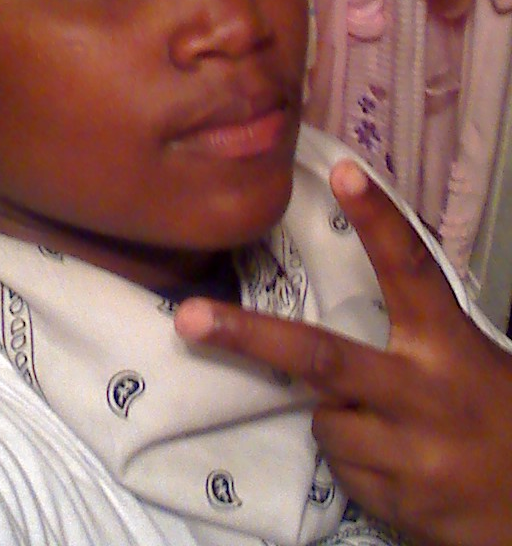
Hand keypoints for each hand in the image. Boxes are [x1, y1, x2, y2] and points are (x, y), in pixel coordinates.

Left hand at [175, 160, 511, 545]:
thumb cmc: (498, 415)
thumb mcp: (466, 359)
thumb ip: (414, 336)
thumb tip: (340, 311)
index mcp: (450, 344)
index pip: (411, 269)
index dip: (378, 219)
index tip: (344, 172)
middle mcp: (425, 392)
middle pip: (323, 357)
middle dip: (250, 338)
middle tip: (191, 319)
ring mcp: (410, 451)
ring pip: (325, 421)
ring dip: (338, 417)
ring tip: (389, 426)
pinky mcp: (396, 500)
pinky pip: (342, 467)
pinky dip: (355, 457)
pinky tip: (397, 462)